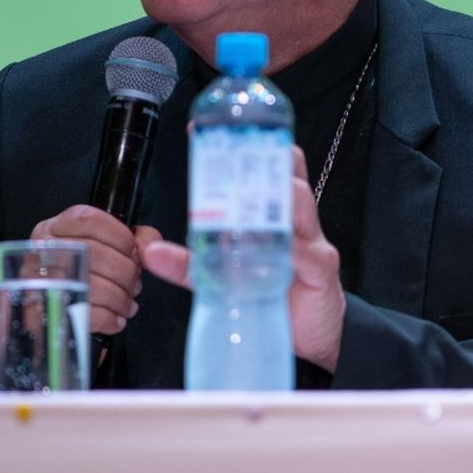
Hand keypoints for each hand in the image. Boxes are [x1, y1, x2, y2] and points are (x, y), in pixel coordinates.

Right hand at [30, 205, 160, 335]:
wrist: (56, 311)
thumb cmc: (89, 273)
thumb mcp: (110, 245)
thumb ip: (137, 238)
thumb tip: (148, 248)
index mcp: (60, 226)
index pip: (91, 221)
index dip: (121, 238)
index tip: (135, 255)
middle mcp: (45, 248)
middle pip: (92, 253)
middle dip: (124, 272)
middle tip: (135, 285)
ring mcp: (40, 279)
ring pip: (89, 285)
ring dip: (119, 298)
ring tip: (127, 304)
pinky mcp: (43, 311)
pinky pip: (82, 313)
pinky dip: (108, 318)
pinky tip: (116, 319)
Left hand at [141, 145, 345, 372]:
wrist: (310, 341)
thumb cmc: (272, 298)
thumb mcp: (223, 280)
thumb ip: (190, 265)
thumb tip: (150, 251)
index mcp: (271, 215)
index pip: (261, 169)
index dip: (240, 147)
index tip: (207, 132)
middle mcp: (293, 221)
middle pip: (283, 175)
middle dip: (261, 158)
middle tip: (234, 151)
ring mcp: (311, 242)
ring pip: (298, 203)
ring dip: (275, 195)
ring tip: (251, 195)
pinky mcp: (322, 270)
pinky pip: (308, 251)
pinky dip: (291, 246)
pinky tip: (278, 246)